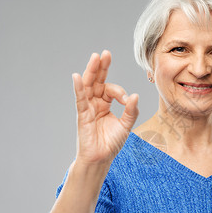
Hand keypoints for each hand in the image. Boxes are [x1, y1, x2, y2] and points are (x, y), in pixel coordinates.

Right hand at [72, 50, 138, 165]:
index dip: (120, 92)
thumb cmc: (111, 143)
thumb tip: (135, 95)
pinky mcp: (82, 115)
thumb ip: (131, 111)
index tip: (127, 100)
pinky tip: (77, 77)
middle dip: (102, 67)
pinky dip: (78, 88)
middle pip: (97, 81)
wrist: (101, 159)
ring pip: (88, 86)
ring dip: (92, 71)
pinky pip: (80, 99)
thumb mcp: (126, 125)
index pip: (111, 90)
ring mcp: (87, 107)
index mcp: (105, 104)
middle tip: (106, 53)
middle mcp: (95, 103)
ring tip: (95, 57)